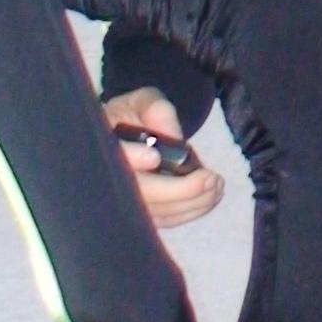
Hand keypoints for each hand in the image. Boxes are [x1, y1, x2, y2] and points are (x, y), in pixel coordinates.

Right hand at [103, 87, 223, 228]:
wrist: (124, 135)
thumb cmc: (132, 116)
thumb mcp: (142, 101)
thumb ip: (156, 110)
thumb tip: (175, 137)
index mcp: (104, 145)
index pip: (113, 155)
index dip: (132, 158)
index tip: (154, 157)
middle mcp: (109, 179)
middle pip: (140, 193)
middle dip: (179, 190)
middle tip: (211, 179)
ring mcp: (123, 202)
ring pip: (156, 212)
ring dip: (191, 203)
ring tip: (217, 187)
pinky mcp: (139, 215)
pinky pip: (163, 220)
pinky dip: (189, 212)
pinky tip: (210, 198)